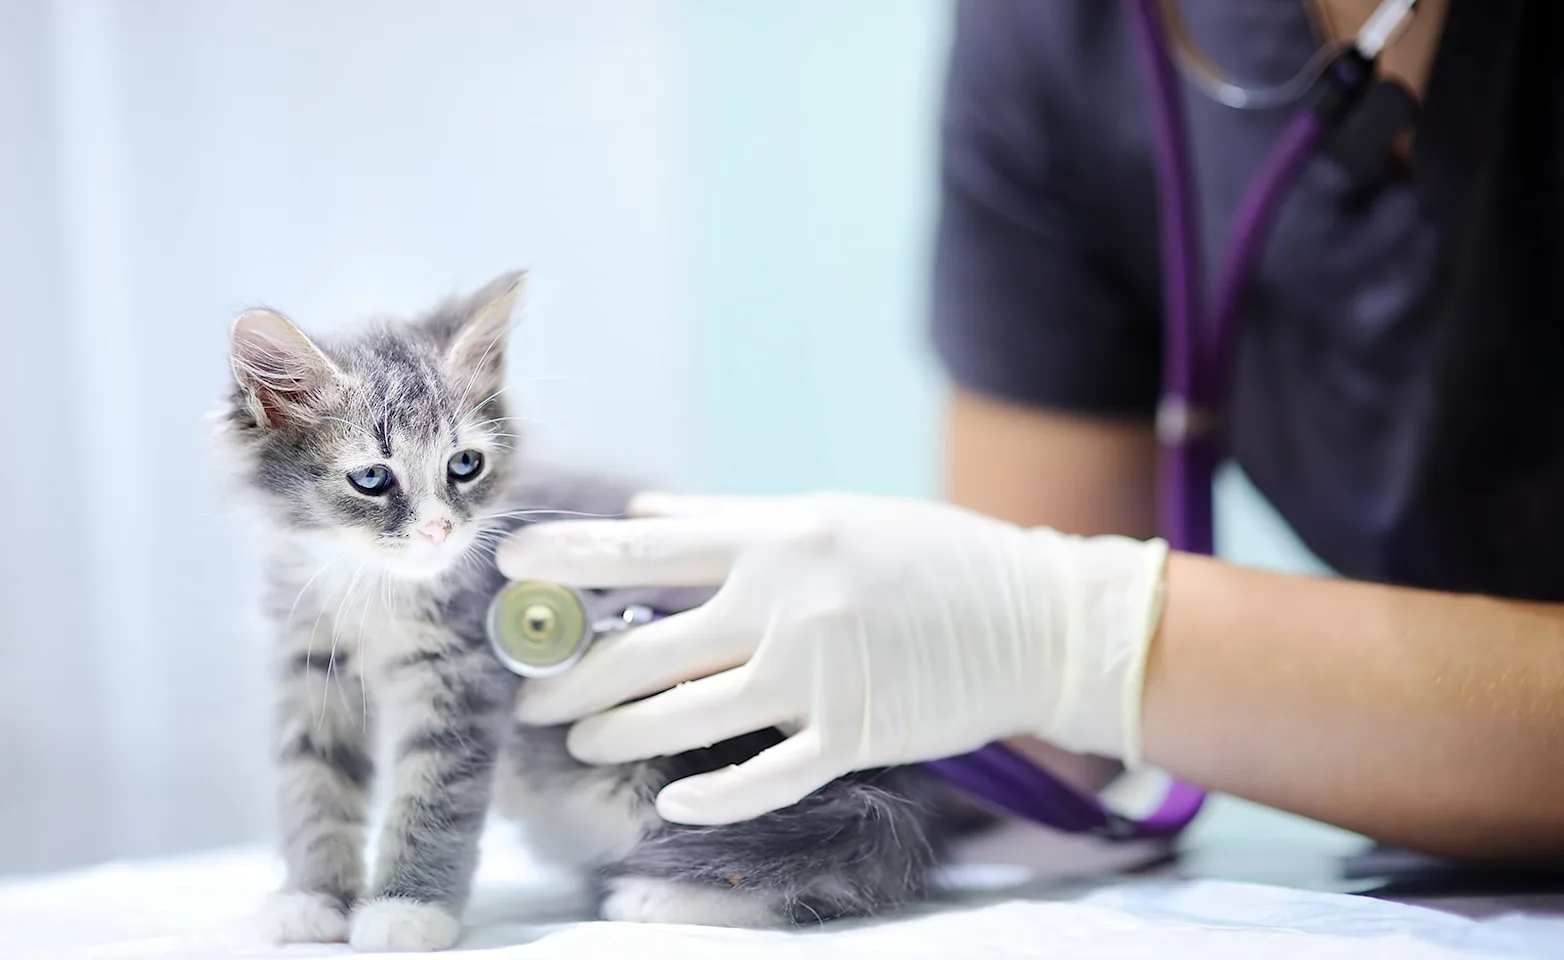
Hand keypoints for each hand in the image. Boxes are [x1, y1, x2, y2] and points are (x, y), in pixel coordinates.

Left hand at [496, 491, 1168, 824]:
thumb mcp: (830, 514)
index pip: (646, 547)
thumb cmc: (929, 557)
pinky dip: (711, 795)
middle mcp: (786, 603)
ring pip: (684, 717)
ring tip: (578, 741)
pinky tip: (673, 803)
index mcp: (779, 538)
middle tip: (525, 699)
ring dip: (617, 734)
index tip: (507, 562)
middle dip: (569, 678)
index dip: (567, 557)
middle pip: (645, 649)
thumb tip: (647, 513)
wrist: (1035, 617)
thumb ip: (732, 517)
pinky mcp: (852, 736)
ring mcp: (817, 675)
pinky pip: (761, 776)